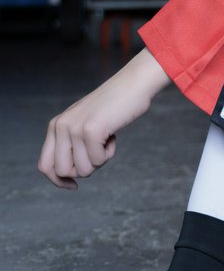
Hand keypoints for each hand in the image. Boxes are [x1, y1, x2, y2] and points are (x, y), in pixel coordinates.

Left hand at [39, 48, 169, 188]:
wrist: (133, 84)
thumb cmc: (113, 107)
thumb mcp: (84, 123)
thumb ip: (71, 143)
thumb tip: (66, 176)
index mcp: (55, 126)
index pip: (45, 166)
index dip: (58, 181)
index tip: (73, 186)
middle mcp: (60, 127)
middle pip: (63, 172)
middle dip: (84, 169)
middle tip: (98, 152)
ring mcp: (74, 128)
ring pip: (82, 170)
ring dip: (99, 161)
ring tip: (106, 140)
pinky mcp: (90, 131)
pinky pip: (98, 161)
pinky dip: (109, 153)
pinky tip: (113, 136)